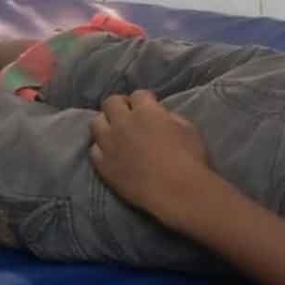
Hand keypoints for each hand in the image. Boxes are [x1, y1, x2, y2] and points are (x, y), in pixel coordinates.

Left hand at [89, 90, 212, 219]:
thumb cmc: (190, 159)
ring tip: (117, 133)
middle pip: (110, 102)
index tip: (151, 106)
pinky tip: (112, 153)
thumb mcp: (189, 129)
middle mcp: (122, 123)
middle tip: (130, 116)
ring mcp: (109, 144)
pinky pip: (93, 149)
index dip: (145, 99)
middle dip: (121, 105)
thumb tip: (160, 117)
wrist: (177, 190)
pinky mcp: (103, 164)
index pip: (138, 94)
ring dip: (107, 124)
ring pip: (96, 123)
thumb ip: (170, 117)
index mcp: (146, 111)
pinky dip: (102, 147)